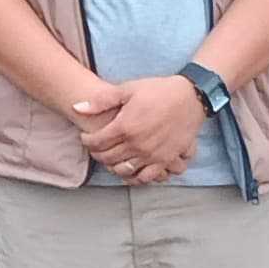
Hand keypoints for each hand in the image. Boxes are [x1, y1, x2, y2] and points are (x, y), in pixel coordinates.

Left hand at [78, 72, 202, 184]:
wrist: (190, 98)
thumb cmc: (158, 91)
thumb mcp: (128, 89)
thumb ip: (102, 101)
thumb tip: (77, 108)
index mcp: (125, 126)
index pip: (96, 142)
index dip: (87, 141)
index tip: (86, 137)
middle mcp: (137, 144)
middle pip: (107, 158)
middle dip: (97, 154)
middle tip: (96, 148)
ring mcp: (152, 155)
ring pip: (123, 170)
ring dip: (112, 166)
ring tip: (111, 158)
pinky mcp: (165, 161)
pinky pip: (145, 178)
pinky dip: (134, 178)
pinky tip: (130, 170)